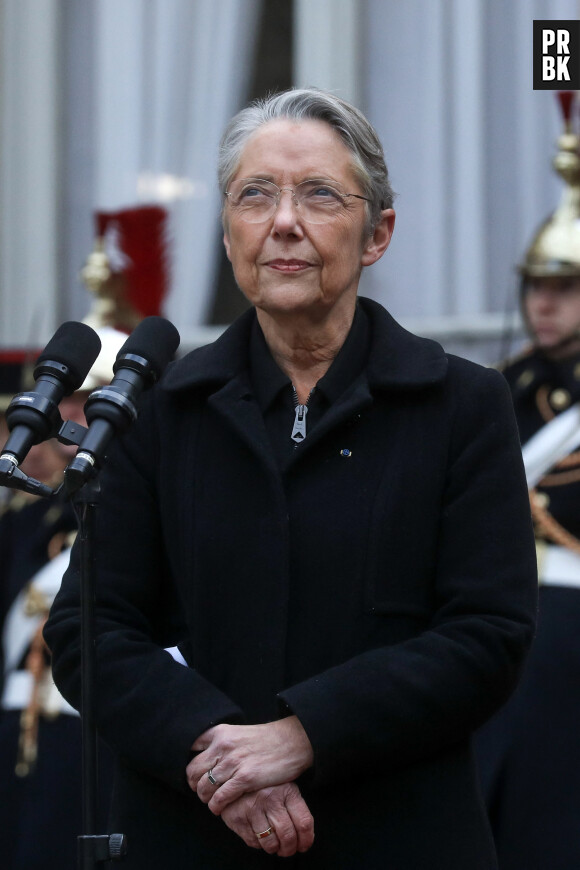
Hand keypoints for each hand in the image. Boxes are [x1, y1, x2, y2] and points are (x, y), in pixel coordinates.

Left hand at [187, 716, 313, 813]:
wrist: (293, 741)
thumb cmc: (267, 740)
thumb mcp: (239, 733)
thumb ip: (223, 743)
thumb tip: (206, 758)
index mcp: (220, 732)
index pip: (191, 747)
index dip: (191, 763)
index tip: (197, 772)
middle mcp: (223, 746)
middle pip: (192, 770)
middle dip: (193, 784)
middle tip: (201, 791)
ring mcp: (233, 762)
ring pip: (203, 786)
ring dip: (204, 797)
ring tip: (211, 801)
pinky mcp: (245, 778)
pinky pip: (219, 798)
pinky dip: (215, 806)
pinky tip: (219, 808)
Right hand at [220, 782, 314, 856]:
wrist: (233, 776)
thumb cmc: (265, 785)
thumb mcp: (284, 787)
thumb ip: (295, 808)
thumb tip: (305, 837)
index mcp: (286, 790)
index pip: (304, 822)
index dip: (306, 840)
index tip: (304, 846)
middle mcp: (270, 798)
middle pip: (288, 835)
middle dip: (290, 849)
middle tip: (288, 850)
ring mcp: (252, 808)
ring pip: (270, 843)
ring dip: (275, 849)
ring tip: (275, 845)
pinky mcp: (237, 818)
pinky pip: (253, 842)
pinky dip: (258, 844)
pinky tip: (260, 835)